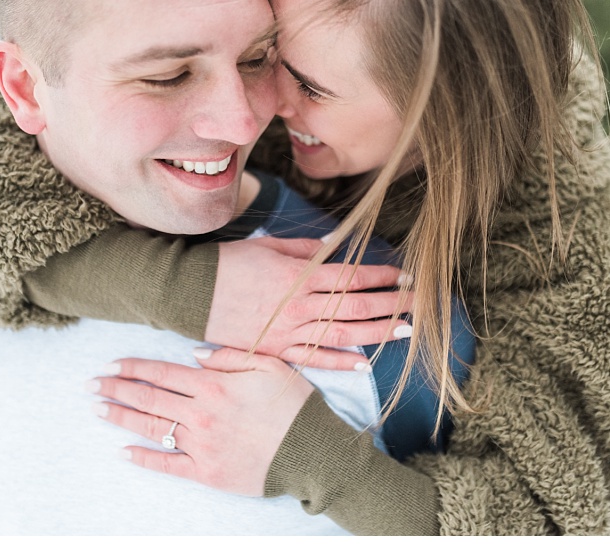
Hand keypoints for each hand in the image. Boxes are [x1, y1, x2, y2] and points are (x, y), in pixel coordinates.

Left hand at [89, 347, 312, 496]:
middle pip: (148, 399)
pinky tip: (124, 452)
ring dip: (121, 418)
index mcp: (214, 385)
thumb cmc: (294, 406)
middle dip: (116, 390)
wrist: (312, 452)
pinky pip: (168, 465)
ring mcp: (201, 445)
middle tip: (91, 385)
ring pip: (152, 428)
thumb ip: (230, 356)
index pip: (162, 373)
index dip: (133, 368)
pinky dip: (144, 458)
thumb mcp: (269, 366)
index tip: (111, 365)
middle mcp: (201, 414)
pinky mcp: (206, 472)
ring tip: (98, 411)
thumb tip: (194, 354)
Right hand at [208, 237, 412, 370]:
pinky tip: (364, 364)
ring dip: (377, 333)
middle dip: (391, 304)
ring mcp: (288, 331)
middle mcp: (300, 305)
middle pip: (356, 306)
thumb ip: (305, 249)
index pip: (352, 277)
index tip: (405, 276)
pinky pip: (313, 359)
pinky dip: (339, 363)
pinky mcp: (275, 350)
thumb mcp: (268, 246)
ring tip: (405, 331)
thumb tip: (335, 246)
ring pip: (342, 334)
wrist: (190, 292)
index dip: (382, 277)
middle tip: (418, 303)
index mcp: (300, 275)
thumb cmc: (228, 264)